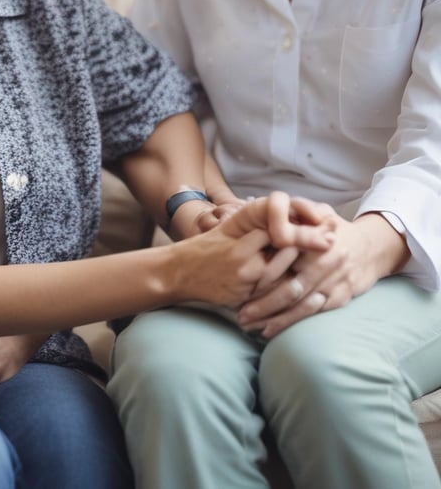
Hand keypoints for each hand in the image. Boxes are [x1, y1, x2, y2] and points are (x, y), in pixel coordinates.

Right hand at [176, 191, 335, 308]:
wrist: (179, 272)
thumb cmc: (207, 247)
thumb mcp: (229, 227)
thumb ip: (256, 223)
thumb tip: (287, 218)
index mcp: (242, 228)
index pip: (281, 225)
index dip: (306, 227)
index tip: (329, 229)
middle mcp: (245, 250)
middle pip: (288, 249)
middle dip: (313, 248)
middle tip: (338, 247)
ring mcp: (244, 275)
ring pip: (284, 275)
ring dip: (308, 274)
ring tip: (332, 270)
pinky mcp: (242, 295)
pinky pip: (273, 297)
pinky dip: (295, 298)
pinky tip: (315, 297)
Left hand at [237, 211, 408, 337]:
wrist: (373, 247)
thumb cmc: (335, 229)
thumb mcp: (320, 213)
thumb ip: (299, 210)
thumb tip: (276, 207)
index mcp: (315, 241)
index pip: (284, 259)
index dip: (262, 272)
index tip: (240, 282)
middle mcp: (325, 264)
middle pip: (289, 289)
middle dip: (263, 304)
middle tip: (240, 316)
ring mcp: (333, 284)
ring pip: (300, 306)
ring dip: (275, 319)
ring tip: (251, 328)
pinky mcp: (340, 299)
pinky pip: (313, 314)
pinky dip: (292, 323)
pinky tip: (272, 330)